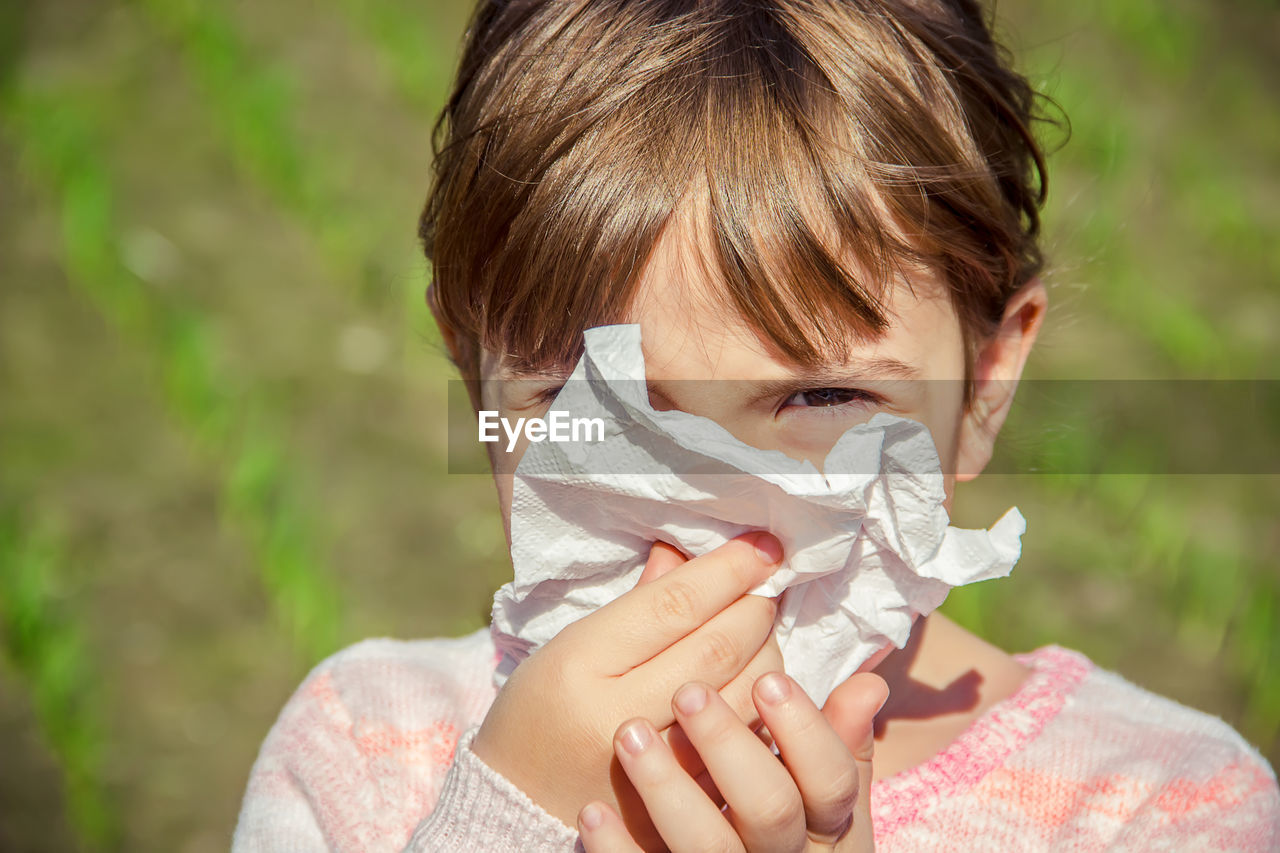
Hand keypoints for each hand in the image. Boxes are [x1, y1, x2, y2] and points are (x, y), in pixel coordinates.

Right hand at [470, 533, 785, 825]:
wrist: (517, 799)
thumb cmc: (543, 706)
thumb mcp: (574, 642)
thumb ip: (641, 600)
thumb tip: (693, 551)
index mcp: (582, 663)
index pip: (674, 605)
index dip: (728, 570)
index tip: (764, 545)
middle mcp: (616, 716)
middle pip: (715, 649)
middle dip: (755, 607)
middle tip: (772, 581)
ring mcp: (650, 771)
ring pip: (740, 700)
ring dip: (768, 654)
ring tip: (764, 630)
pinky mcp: (678, 807)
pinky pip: (741, 749)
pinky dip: (760, 708)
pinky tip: (760, 682)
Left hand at [576, 666, 888, 851]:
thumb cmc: (788, 838)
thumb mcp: (823, 802)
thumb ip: (838, 743)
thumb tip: (868, 681)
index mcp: (824, 827)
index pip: (831, 781)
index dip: (804, 732)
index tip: (767, 679)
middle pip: (769, 810)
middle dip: (729, 748)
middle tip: (687, 692)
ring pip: (708, 847)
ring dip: (668, 789)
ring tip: (628, 734)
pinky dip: (621, 848)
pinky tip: (593, 810)